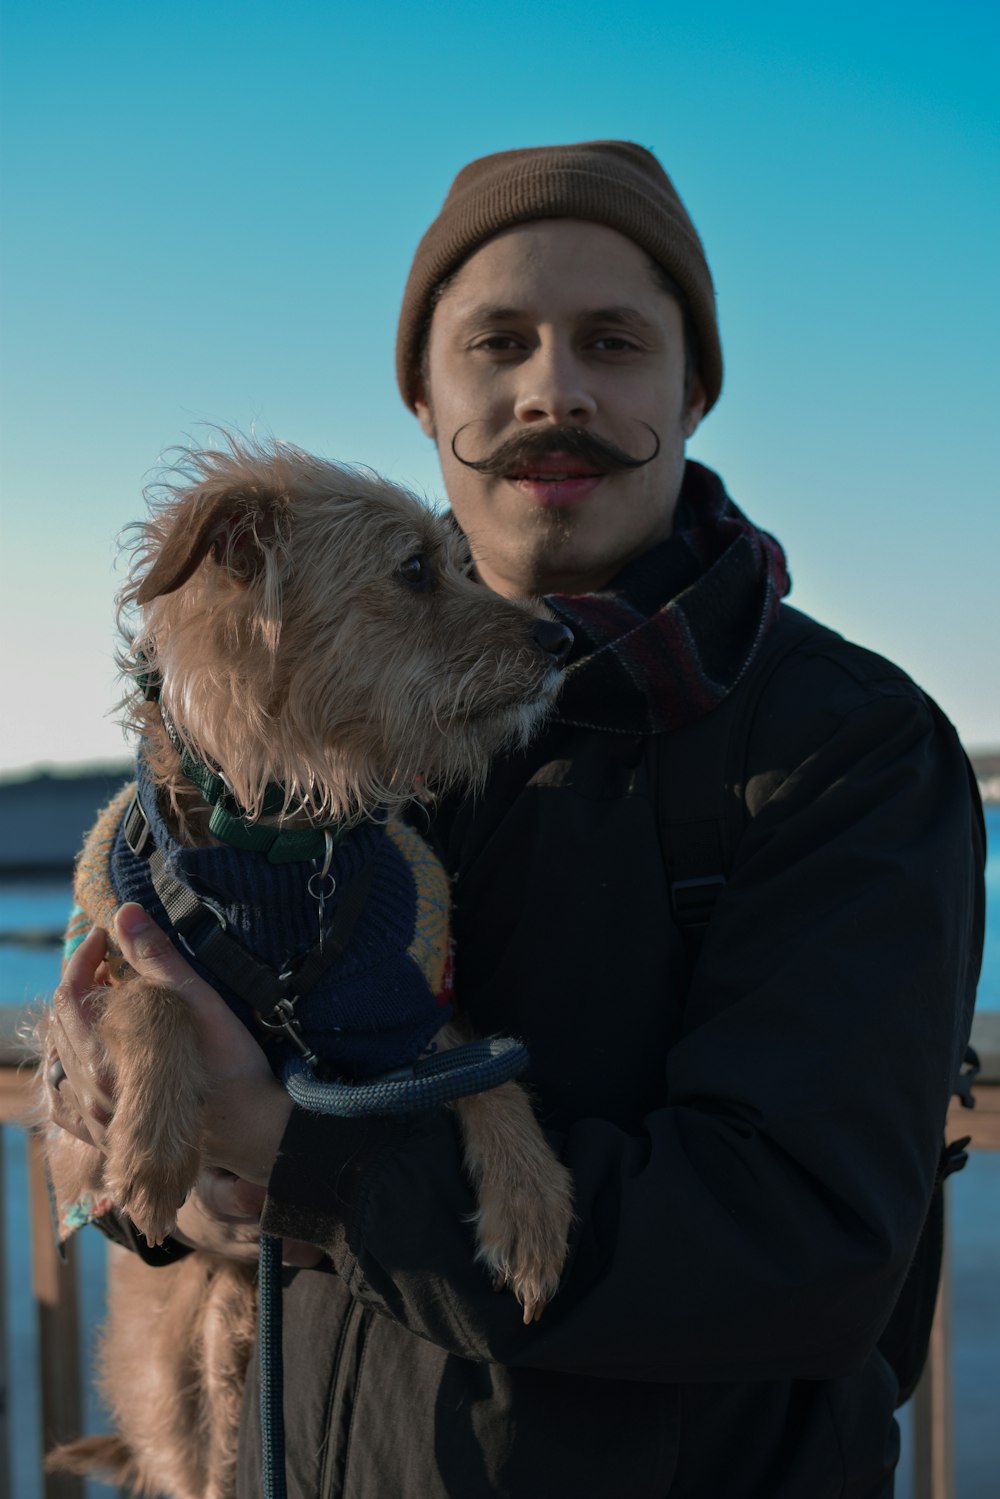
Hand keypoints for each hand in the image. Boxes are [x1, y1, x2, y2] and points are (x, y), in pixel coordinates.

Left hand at [48, 904, 318, 1265]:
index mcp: (107, 1059)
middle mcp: (94, 1094)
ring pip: (61, 1063)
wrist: (258, 1134)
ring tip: (101, 998)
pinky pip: (68, 1106)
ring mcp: (100, 1121)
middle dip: (81, 983)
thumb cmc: (234, 1070)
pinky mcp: (114, 1139)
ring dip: (73, 1023)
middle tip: (108, 958)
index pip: (71, 996)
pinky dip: (67, 1073)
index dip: (85, 957)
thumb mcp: (200, 1006)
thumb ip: (157, 961)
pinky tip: (85, 1058)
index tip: (108, 935)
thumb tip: (124, 914)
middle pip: (61, 1026)